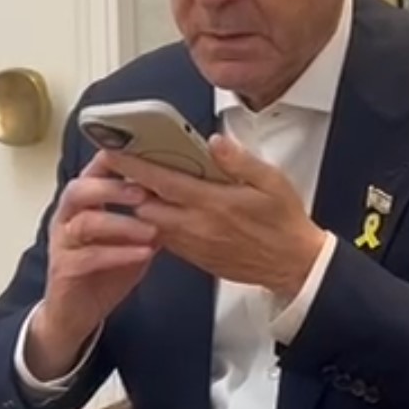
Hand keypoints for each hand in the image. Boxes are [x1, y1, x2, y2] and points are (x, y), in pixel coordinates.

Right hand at [26, 151, 157, 379]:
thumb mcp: (130, 237)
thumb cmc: (104, 269)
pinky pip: (89, 257)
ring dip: (122, 223)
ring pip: (85, 222)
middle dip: (114, 188)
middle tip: (145, 191)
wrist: (75, 313)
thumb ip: (148, 215)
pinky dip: (118, 254)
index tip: (146, 157)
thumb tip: (183, 193)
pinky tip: (143, 254)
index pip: (95, 170)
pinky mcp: (65, 268)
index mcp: (84, 201)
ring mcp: (63, 242)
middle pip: (80, 189)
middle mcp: (68, 216)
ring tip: (152, 228)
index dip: (117, 159)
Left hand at [102, 134, 326, 298]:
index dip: (134, 166)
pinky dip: (160, 224)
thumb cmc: (284, 223)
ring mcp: (194, 246)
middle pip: (146, 207)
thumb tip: (214, 142)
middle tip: (133, 168)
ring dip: (146, 207)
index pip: (161, 182)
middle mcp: (197, 226)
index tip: (115, 152)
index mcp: (213, 204)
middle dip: (134, 188)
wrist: (293, 266)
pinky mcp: (196, 259)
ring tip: (151, 188)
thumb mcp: (272, 182)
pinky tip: (172, 211)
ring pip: (152, 225)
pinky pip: (166, 240)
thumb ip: (240, 161)